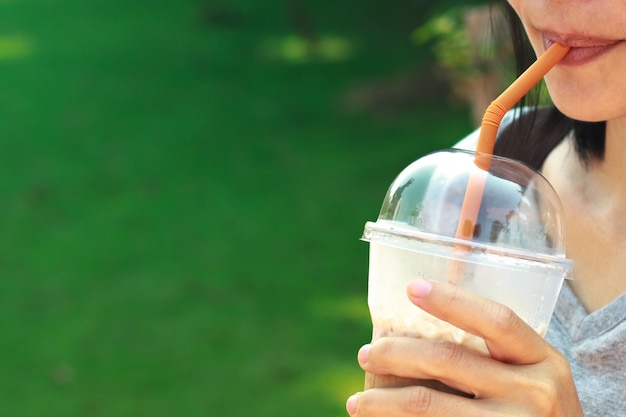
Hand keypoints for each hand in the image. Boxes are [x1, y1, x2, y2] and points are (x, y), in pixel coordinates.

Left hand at [346, 279, 583, 415]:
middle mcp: (534, 392)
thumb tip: (420, 330)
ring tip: (357, 402)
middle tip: (365, 354)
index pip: (496, 319)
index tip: (411, 287)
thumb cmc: (537, 414)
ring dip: (383, 401)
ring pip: (429, 403)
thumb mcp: (533, 377)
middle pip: (448, 359)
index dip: (452, 300)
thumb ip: (496, 355)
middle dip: (395, 353)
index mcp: (543, 360)